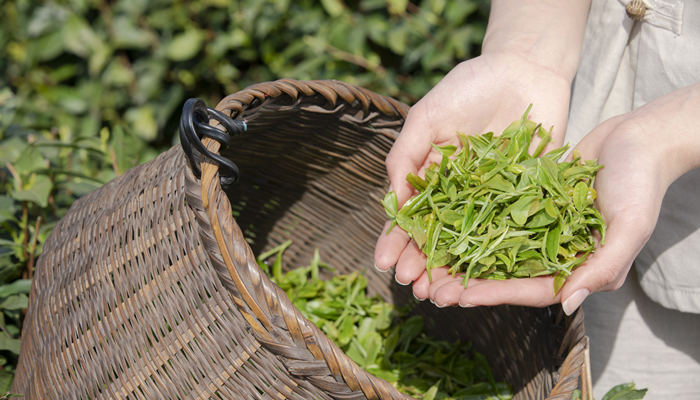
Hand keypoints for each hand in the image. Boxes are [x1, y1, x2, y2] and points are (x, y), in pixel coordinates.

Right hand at [373, 52, 572, 294]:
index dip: (397, 240)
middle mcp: (458, 193)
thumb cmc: (469, 87)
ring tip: (440, 293)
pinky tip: (482, 278)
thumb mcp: (427, 116)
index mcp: (431, 175)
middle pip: (437, 235)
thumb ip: (406, 156)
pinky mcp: (525, 197)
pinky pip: (509, 230)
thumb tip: (392, 202)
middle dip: (422, 261)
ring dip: (453, 268)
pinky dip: (494, 255)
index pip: (409, 215)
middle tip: (414, 287)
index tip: (386, 264)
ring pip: (470, 241)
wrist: (525, 68)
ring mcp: (491, 198)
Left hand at [421, 83, 699, 311]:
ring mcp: (541, 227)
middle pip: (506, 273)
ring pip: (494, 246)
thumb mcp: (628, 226)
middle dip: (469, 281)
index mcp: (579, 267)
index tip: (460, 296)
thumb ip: (603, 267)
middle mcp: (556, 252)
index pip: (531, 289)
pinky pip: (496, 215)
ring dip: (463, 254)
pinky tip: (442, 221)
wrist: (639, 138)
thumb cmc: (642, 183)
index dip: (496, 294)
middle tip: (431, 288)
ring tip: (428, 260)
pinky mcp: (530, 202)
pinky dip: (471, 220)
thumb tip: (568, 305)